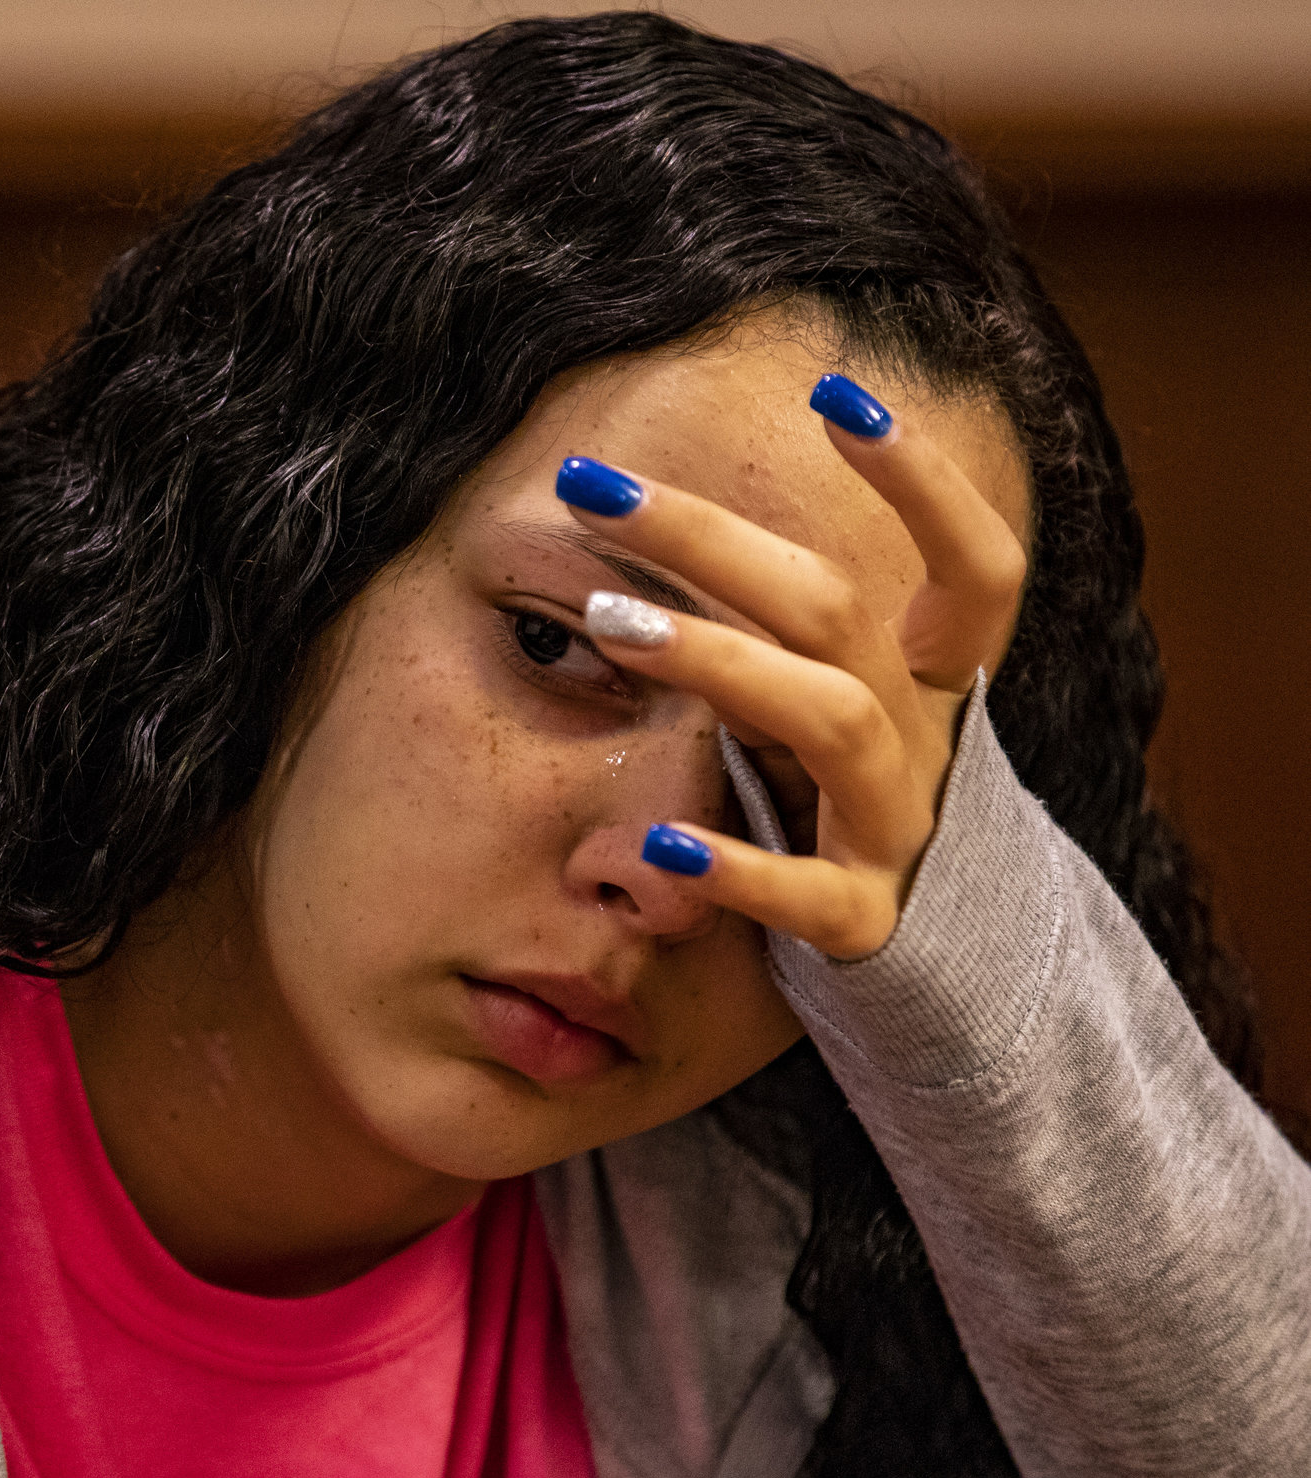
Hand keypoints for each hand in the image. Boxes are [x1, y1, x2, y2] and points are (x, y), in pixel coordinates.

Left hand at [553, 373, 1025, 959]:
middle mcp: (926, 743)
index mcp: (931, 685)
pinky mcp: (864, 928)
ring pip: (829, 718)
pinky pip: (806, 893)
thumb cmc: (844, 822)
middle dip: (714, 538)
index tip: (837, 390)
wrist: (943, 993)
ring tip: (608, 621)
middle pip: (836, 611)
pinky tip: (656, 848)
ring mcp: (899, 834)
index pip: (973, 565)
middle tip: (598, 485)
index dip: (926, 480)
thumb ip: (776, 636)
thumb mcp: (829, 717)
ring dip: (717, 659)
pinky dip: (737, 867)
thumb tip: (651, 521)